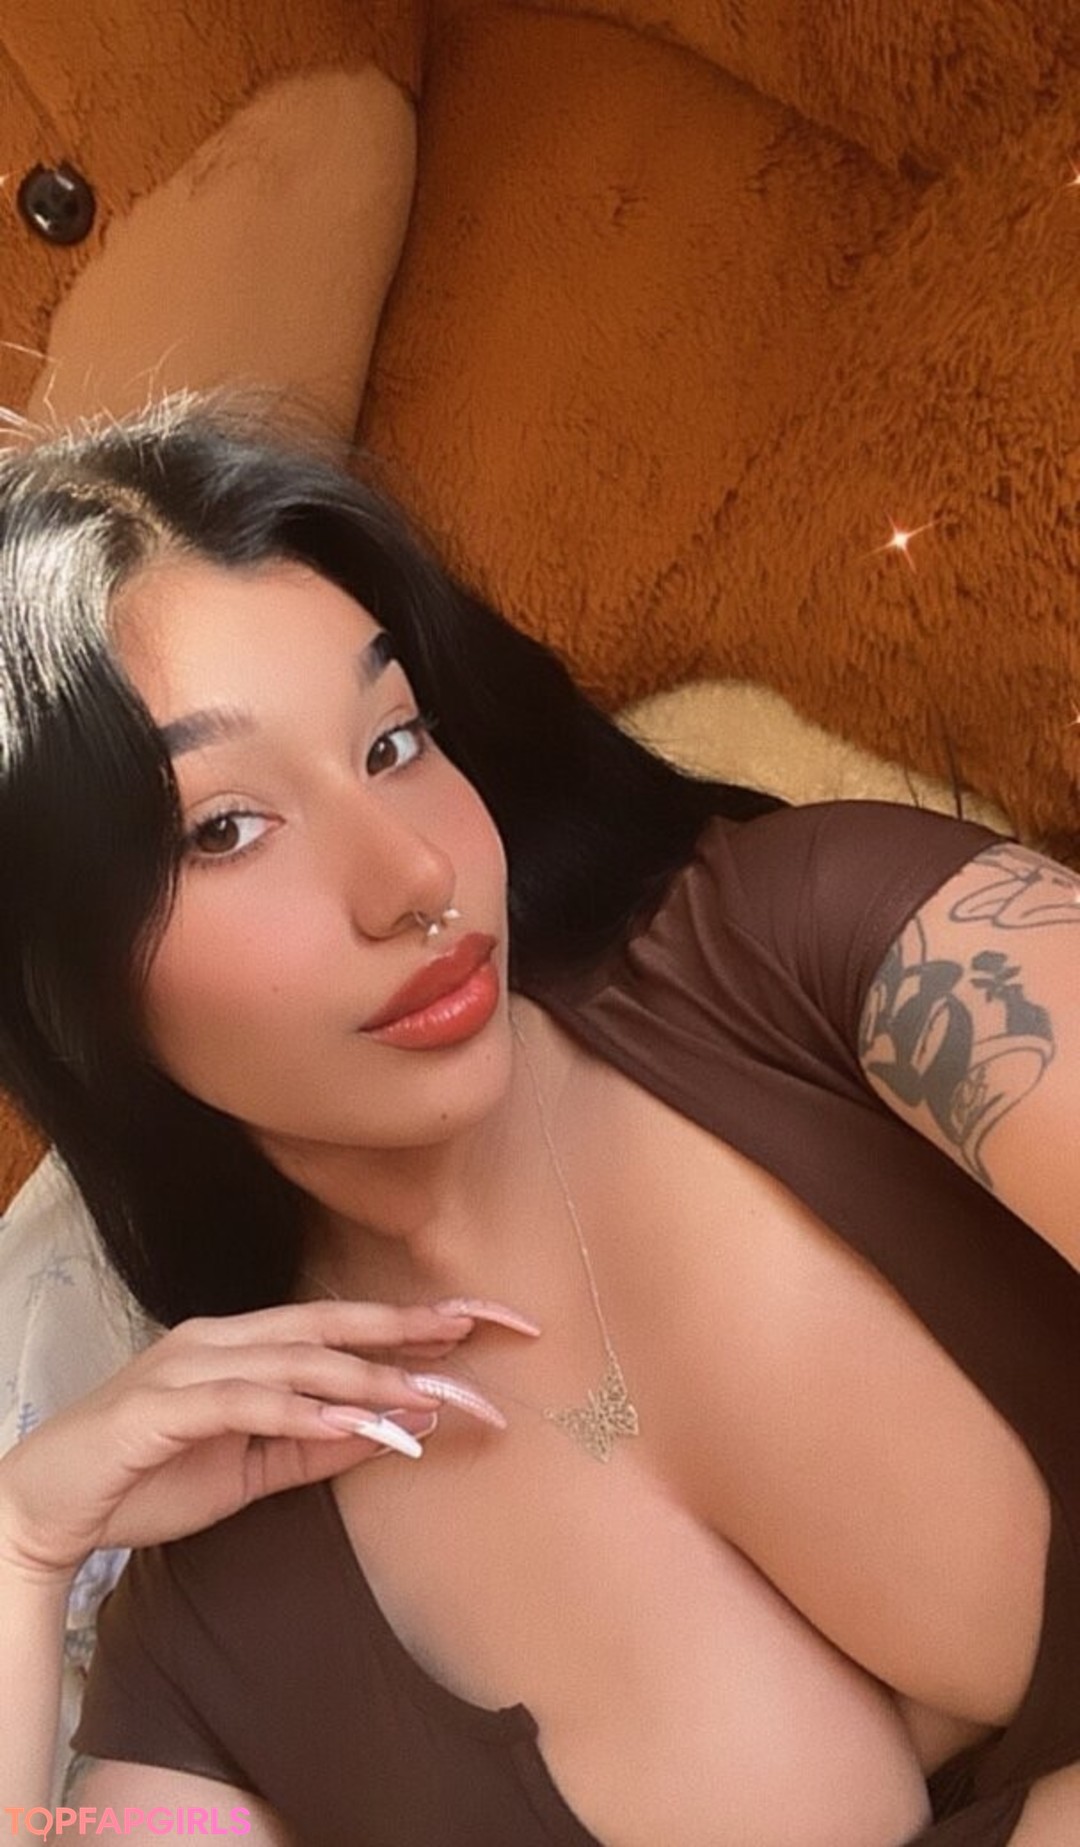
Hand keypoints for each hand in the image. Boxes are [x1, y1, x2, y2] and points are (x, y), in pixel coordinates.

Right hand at [0, 1298, 522, 1583]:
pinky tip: (352, 1421)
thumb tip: (408, 1426)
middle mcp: (225, 1338)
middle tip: (487, 1327)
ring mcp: (192, 1366)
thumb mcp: (259, 1466)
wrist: (51, 1505)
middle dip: (413, 1324)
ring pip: (299, 1358)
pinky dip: (303, 1408)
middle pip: (334, 1323)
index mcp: (249, 1343)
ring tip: (434, 1393)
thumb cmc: (153, 1478)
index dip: (417, 1318)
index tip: (490, 1321)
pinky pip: (247, 1400)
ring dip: (371, 1377)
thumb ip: (326, 1442)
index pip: (346, 1322)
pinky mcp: (164, 1405)